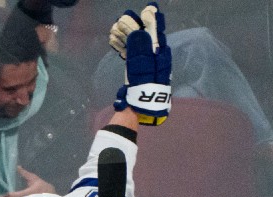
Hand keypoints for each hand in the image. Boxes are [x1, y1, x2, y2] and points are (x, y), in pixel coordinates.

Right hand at [0, 167, 54, 196]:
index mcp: (37, 182)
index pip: (27, 175)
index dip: (21, 172)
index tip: (18, 167)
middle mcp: (44, 186)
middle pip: (34, 184)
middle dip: (27, 184)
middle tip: (21, 185)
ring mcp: (49, 195)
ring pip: (38, 193)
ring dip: (32, 195)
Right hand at [109, 2, 170, 125]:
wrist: (141, 111)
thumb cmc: (144, 91)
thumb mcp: (142, 70)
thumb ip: (140, 50)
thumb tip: (137, 32)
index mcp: (158, 56)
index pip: (155, 34)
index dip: (151, 21)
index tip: (147, 10)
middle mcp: (153, 57)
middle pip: (144, 37)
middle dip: (134, 26)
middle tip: (123, 18)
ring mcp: (143, 64)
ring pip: (134, 44)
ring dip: (125, 35)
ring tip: (115, 27)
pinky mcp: (135, 71)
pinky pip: (129, 54)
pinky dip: (121, 46)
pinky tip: (113, 40)